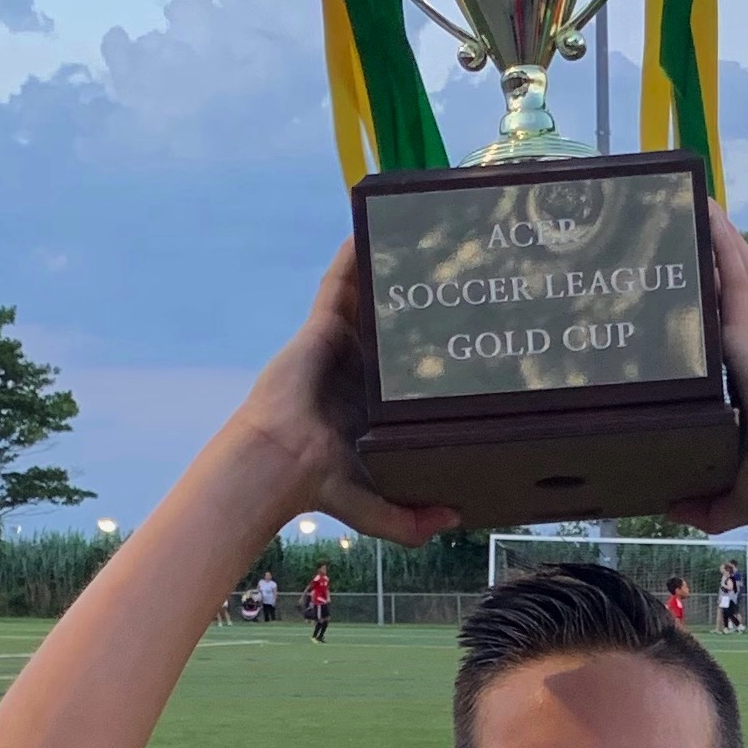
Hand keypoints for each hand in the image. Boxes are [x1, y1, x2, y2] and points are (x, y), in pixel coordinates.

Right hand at [238, 242, 459, 545]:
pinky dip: (353, 254)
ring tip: (423, 236)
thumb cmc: (320, 484)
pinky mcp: (322, 324)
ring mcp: (339, 342)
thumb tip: (456, 519)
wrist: (278, 463)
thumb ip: (411, 521)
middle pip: (395, 323)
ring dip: (390, 267)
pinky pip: (339, 280)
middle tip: (458, 273)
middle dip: (419, 299)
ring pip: (370, 295)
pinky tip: (370, 226)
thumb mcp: (376, 509)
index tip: (468, 329)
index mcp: (374, 401)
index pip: (410, 365)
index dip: (433, 345)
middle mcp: (359, 366)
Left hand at [669, 208, 747, 533]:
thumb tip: (665, 507)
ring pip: (736, 272)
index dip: (713, 297)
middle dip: (714, 253)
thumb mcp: (725, 498)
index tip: (692, 278)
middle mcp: (747, 349)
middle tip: (687, 220)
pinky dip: (724, 241)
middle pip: (730, 288)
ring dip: (719, 235)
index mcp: (743, 379)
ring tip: (695, 199)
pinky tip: (708, 210)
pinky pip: (738, 274)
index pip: (724, 328)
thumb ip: (698, 502)